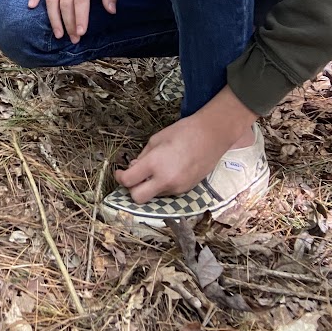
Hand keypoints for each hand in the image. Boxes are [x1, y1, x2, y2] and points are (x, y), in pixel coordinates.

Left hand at [115, 88, 257, 201]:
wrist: (212, 136)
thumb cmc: (183, 132)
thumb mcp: (156, 139)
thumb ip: (143, 156)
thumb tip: (134, 168)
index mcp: (155, 164)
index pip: (129, 181)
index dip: (120, 178)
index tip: (119, 172)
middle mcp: (165, 180)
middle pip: (138, 198)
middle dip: (132, 189)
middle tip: (133, 177)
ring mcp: (177, 188)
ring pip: (153, 196)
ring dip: (148, 187)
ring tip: (154, 170)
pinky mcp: (186, 190)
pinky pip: (167, 193)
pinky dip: (161, 185)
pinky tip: (167, 171)